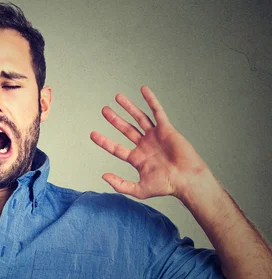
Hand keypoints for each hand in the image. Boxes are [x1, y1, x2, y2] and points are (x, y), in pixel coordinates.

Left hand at [90, 86, 208, 199]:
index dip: (104, 141)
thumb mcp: (139, 189)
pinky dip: (150, 100)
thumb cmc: (166, 186)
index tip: (92, 134)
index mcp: (137, 158)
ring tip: (118, 97)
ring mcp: (155, 136)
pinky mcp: (166, 129)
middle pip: (126, 129)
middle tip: (104, 110)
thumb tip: (103, 176)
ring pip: (139, 118)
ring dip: (128, 107)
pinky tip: (143, 90)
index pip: (116, 148)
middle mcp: (145, 145)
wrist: (186, 180)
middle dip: (115, 119)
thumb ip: (120, 184)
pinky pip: (157, 112)